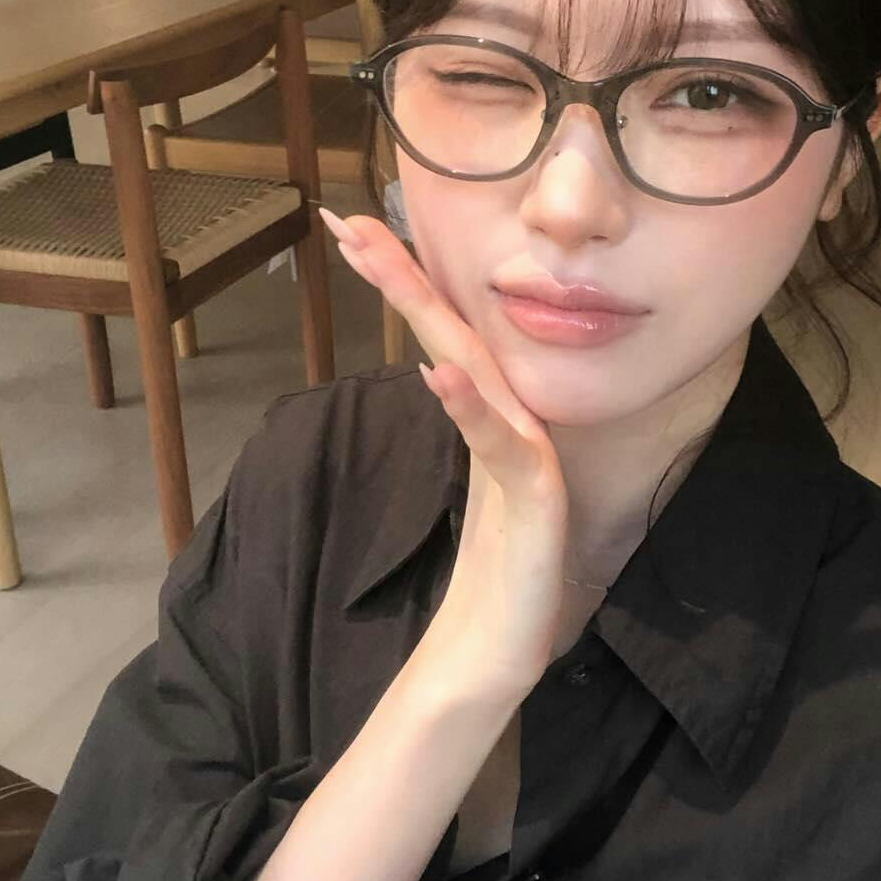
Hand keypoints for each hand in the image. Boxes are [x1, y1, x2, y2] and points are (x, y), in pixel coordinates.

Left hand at [320, 208, 567, 692]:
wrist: (495, 660)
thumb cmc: (487, 583)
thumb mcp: (470, 491)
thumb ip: (468, 429)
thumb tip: (447, 375)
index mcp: (488, 423)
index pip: (440, 339)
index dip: (401, 283)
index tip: (348, 230)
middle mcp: (510, 429)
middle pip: (453, 336)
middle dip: (401, 276)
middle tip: (345, 221)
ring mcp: (525, 463)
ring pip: (475, 371)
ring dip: (427, 315)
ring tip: (380, 264)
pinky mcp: (535, 506)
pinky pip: (501, 448)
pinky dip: (471, 407)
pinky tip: (441, 372)